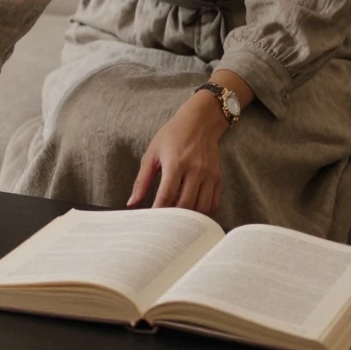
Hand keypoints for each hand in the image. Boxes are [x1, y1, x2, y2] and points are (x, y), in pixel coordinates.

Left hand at [127, 91, 228, 215]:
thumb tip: (132, 203)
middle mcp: (195, 170)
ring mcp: (209, 175)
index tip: (151, 223)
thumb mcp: (152, 153)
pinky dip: (203, 214)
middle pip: (185, 204)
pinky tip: (192, 217)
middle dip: (173, 219)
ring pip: (201, 207)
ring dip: (189, 219)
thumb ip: (142, 180)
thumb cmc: (172, 136)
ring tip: (177, 224)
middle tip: (163, 227)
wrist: (200, 122)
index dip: (159, 212)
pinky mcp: (218, 178)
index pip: (167, 195)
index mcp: (176, 163)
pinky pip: (213, 203)